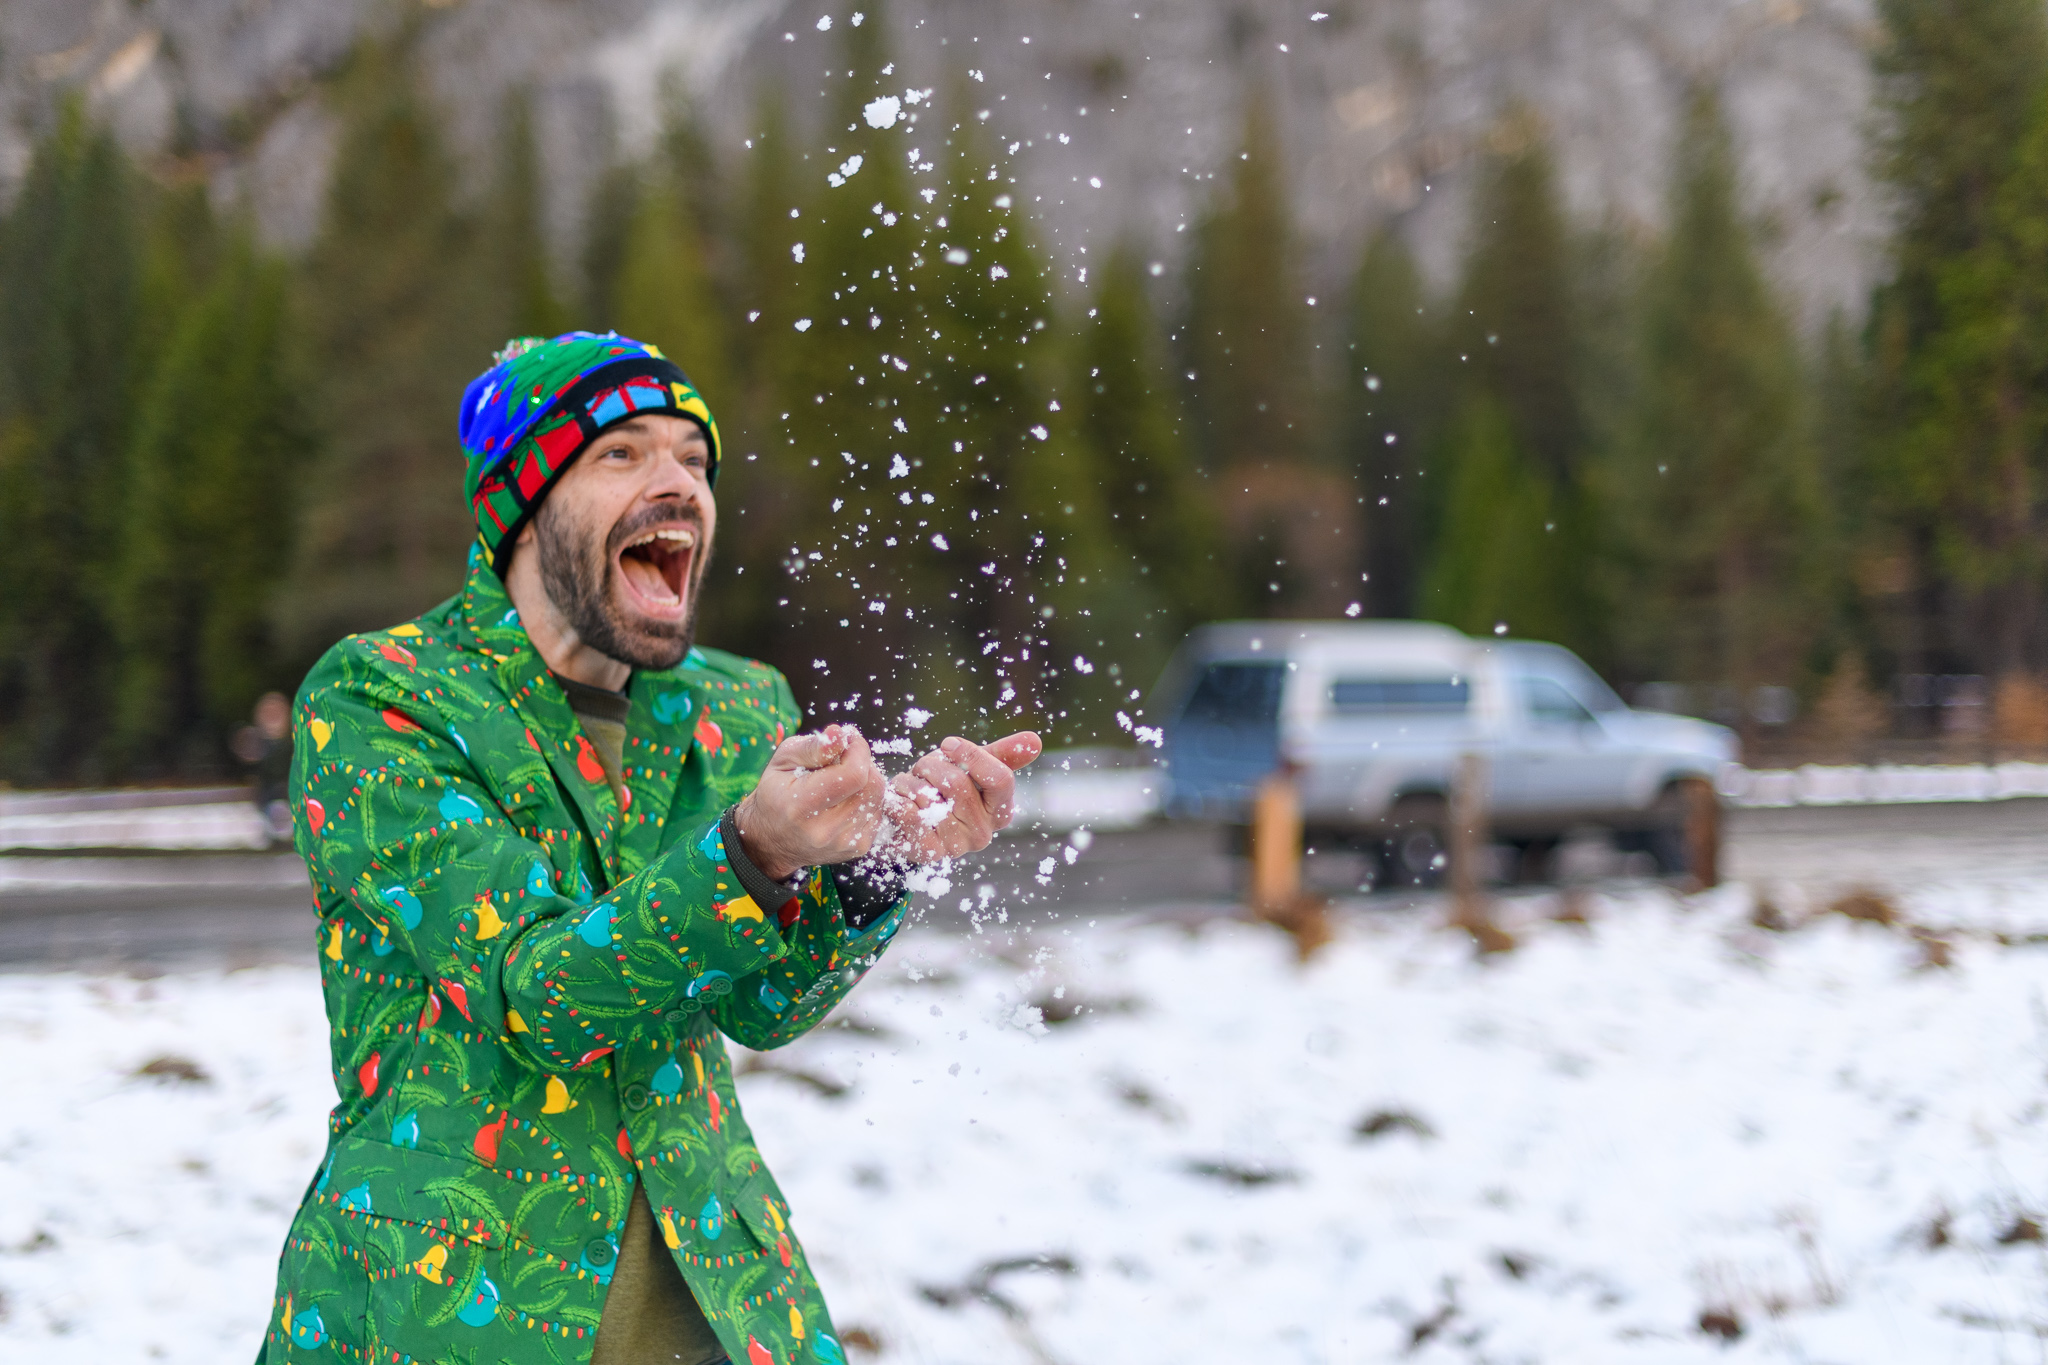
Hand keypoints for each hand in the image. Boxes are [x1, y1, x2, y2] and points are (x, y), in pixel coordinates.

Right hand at [734, 725, 886, 878]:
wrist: (772, 841)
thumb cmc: (776, 793)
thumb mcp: (783, 761)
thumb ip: (814, 747)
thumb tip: (840, 734)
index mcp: (802, 807)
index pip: (853, 774)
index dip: (858, 750)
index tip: (848, 741)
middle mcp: (825, 830)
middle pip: (872, 785)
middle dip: (863, 763)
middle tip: (843, 759)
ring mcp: (844, 843)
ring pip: (878, 797)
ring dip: (866, 780)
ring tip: (842, 780)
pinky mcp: (858, 849)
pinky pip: (878, 811)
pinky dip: (867, 798)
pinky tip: (846, 799)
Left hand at [880, 732, 1041, 863]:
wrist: (908, 824)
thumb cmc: (945, 791)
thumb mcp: (975, 767)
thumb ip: (1005, 754)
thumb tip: (1035, 741)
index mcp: (1001, 810)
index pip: (1001, 779)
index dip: (972, 756)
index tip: (948, 744)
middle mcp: (983, 833)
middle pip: (958, 784)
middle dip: (932, 765)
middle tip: (923, 769)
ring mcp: (956, 846)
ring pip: (929, 796)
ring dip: (911, 781)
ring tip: (910, 786)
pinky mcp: (928, 853)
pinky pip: (910, 815)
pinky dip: (898, 798)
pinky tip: (899, 799)